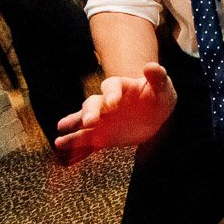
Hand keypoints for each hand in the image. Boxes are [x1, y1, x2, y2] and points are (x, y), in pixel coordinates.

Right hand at [54, 63, 175, 159]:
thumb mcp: (162, 87)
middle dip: (89, 113)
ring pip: (84, 124)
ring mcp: (102, 120)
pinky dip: (77, 150)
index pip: (111, 86)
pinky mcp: (103, 136)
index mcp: (120, 87)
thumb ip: (158, 77)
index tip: (113, 103)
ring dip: (74, 133)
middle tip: (89, 122)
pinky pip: (88, 143)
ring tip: (60, 142)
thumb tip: (151, 66)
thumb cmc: (158, 95)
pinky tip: (64, 157)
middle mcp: (106, 103)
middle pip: (92, 104)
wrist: (155, 112)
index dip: (111, 94)